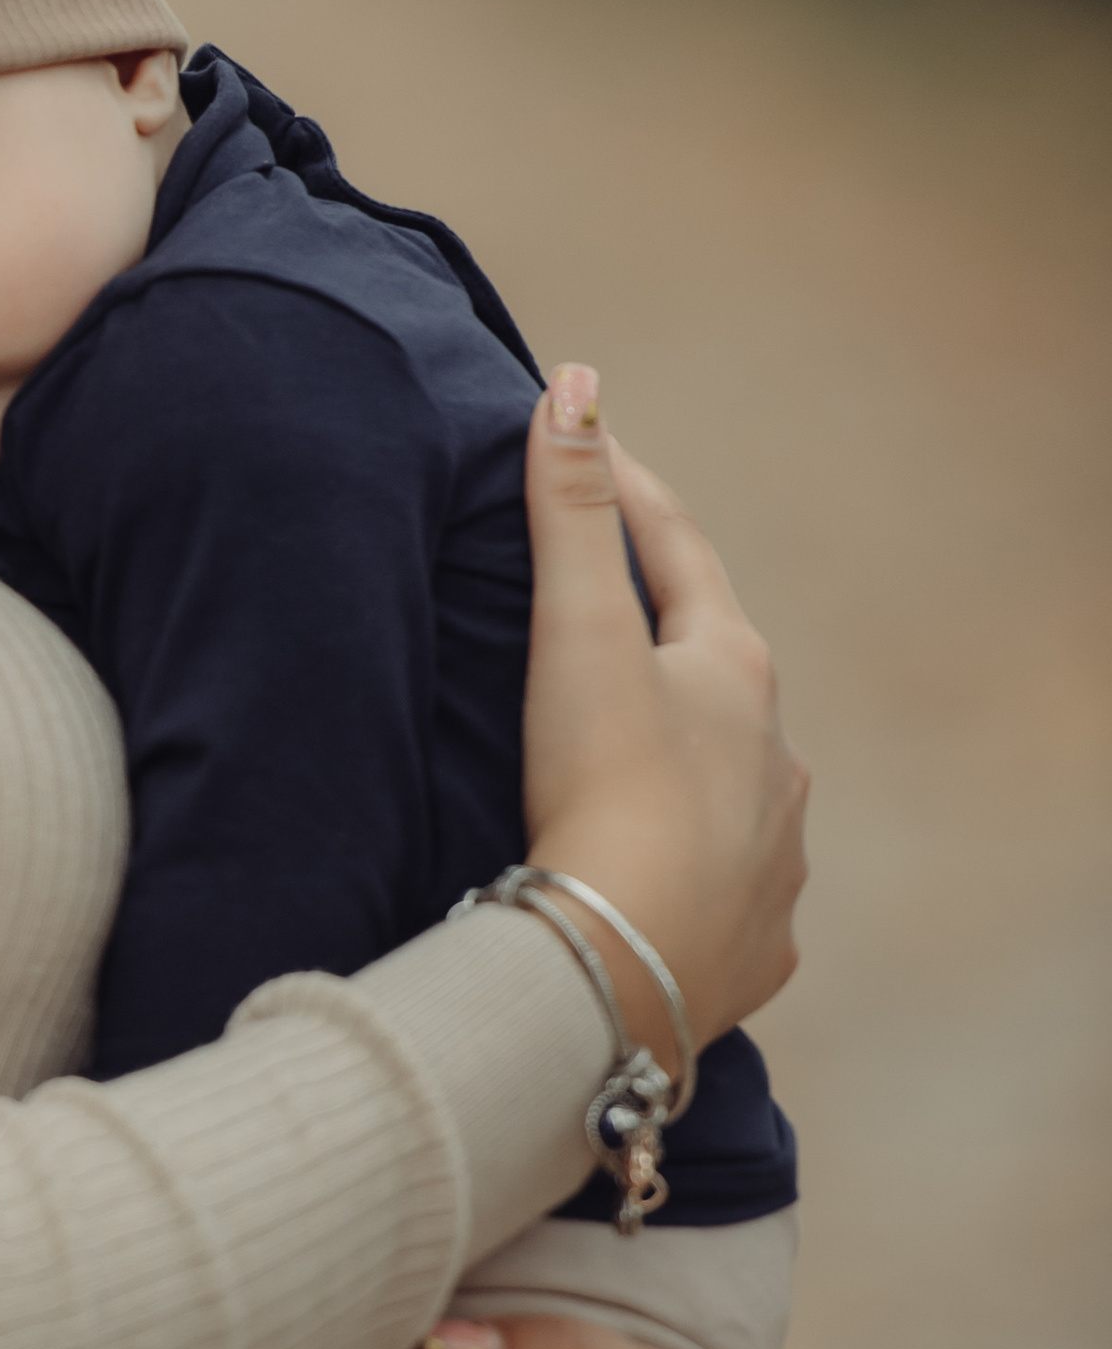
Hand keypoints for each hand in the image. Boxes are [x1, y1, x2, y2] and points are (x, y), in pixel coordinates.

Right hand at [520, 369, 807, 1067]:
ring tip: (633, 761)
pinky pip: (728, 890)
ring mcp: (776, 856)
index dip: (625, 494)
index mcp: (735, 673)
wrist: (623, 965)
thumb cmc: (602, 788)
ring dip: (689, 763)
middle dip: (664, 636)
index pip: (677, 553)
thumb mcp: (578, 635)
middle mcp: (776, 759)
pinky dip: (695, 869)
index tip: (580, 444)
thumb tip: (576, 382)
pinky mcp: (755, 944)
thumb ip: (572, 512)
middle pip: (715, 671)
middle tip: (606, 611)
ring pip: (735, 786)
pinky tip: (666, 881)